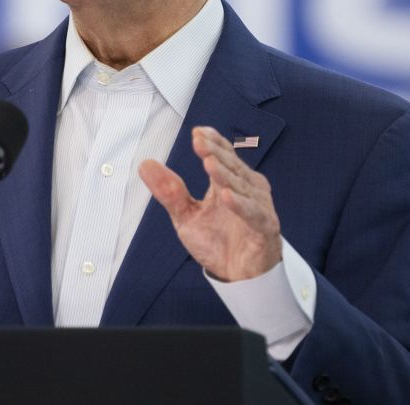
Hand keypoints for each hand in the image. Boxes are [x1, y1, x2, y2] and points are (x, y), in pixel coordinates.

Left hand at [138, 126, 280, 281]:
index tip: (196, 133)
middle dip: (215, 153)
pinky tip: (226, 196)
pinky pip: (253, 214)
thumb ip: (169, 192)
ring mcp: (257, 207)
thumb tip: (145, 164)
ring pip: (241, 187)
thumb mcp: (186, 216)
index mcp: (228, 182)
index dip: (211, 143)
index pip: (222, 155)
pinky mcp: (264, 228)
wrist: (239, 277)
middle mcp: (246, 189)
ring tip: (209, 163)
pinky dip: (241, 205)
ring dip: (225, 175)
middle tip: (199, 141)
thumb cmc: (218, 243)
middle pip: (231, 166)